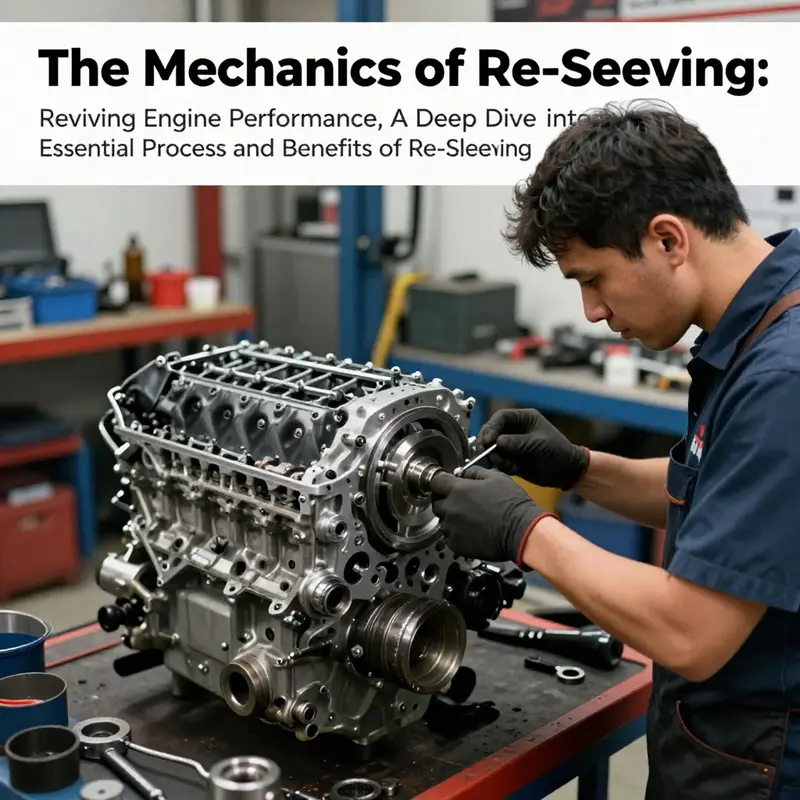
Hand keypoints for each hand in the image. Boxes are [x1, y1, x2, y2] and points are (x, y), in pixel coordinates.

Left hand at [429, 467, 556, 564]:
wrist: (521, 530)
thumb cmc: (511, 502)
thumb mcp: (496, 477)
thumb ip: (474, 472)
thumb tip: (462, 472)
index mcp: (458, 490)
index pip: (435, 482)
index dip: (439, 482)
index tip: (444, 485)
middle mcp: (450, 508)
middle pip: (436, 503)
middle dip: (445, 501)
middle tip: (460, 503)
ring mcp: (452, 528)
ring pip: (443, 522)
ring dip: (451, 519)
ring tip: (469, 520)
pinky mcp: (457, 545)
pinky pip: (449, 538)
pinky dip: (456, 535)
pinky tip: (471, 532)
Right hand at [475, 408, 588, 490]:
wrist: (566, 472)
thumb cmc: (557, 451)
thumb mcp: (538, 444)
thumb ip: (517, 442)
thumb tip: (496, 442)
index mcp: (523, 418)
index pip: (500, 417)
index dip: (491, 427)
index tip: (488, 440)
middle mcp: (514, 429)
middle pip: (491, 431)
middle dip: (488, 443)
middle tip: (487, 455)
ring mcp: (511, 444)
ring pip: (492, 447)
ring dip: (494, 457)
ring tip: (506, 465)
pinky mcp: (510, 458)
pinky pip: (497, 460)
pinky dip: (501, 465)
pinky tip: (513, 470)